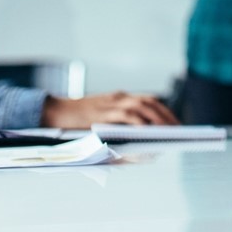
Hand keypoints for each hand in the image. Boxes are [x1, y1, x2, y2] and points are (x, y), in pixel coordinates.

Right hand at [40, 92, 175, 128]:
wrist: (52, 111)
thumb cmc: (77, 118)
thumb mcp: (101, 113)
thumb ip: (119, 119)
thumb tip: (140, 134)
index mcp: (119, 97)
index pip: (149, 100)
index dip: (164, 110)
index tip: (177, 122)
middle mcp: (118, 98)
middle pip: (150, 102)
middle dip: (166, 115)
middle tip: (178, 129)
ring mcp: (109, 104)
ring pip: (140, 107)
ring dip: (156, 119)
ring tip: (168, 131)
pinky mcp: (101, 113)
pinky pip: (125, 116)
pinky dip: (138, 123)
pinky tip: (147, 131)